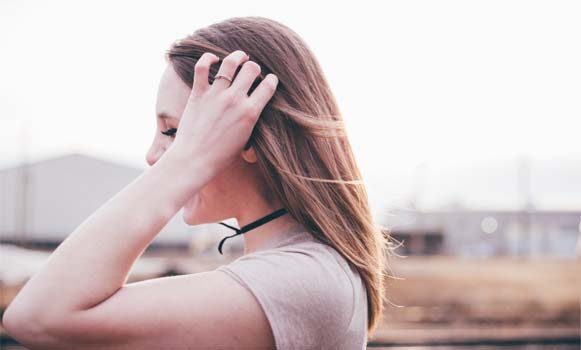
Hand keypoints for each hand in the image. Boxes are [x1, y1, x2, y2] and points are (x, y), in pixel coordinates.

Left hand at [166, 50, 278, 184]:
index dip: (272, 80)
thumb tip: (255, 112)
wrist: (195, 160)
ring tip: (240, 57)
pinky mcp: (198, 94)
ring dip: (238, 56)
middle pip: (252, 69)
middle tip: (252, 72)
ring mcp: (216, 95)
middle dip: (255, 68)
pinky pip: (202, 67)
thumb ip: (251, 121)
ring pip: (231, 63)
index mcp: (250, 112)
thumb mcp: (245, 140)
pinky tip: (213, 59)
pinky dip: (208, 58)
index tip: (270, 80)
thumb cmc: (221, 156)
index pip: (269, 86)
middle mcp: (235, 100)